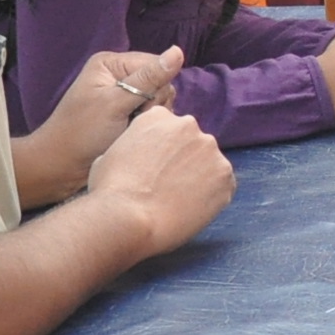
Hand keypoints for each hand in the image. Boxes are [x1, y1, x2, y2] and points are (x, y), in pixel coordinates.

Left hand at [15, 46, 181, 206]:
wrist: (61, 168)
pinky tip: (135, 137)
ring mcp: (124, 96)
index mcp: (112, 63)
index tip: (138, 108)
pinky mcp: (128, 115)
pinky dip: (149, 128)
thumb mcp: (115, 104)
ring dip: (152, 119)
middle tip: (132, 122)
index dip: (156, 87)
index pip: (157, 64)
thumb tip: (178, 51)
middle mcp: (120, 76)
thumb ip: (148, 79)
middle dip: (154, 105)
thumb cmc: (82, 133)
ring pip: (161, 101)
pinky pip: (154, 116)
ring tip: (131, 132)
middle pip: (162, 83)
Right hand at [82, 104, 235, 256]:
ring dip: (200, 178)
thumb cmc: (110, 190)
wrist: (127, 217)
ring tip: (180, 201)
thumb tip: (136, 157)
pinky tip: (193, 209)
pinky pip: (223, 185)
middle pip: (193, 144)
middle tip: (169, 186)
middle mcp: (188, 125)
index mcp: (158, 117)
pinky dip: (213, 197)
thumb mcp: (109, 155)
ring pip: (210, 164)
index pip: (170, 130)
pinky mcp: (225, 174)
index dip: (164, 152)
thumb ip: (133, 147)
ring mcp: (210, 149)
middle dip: (185, 162)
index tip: (157, 169)